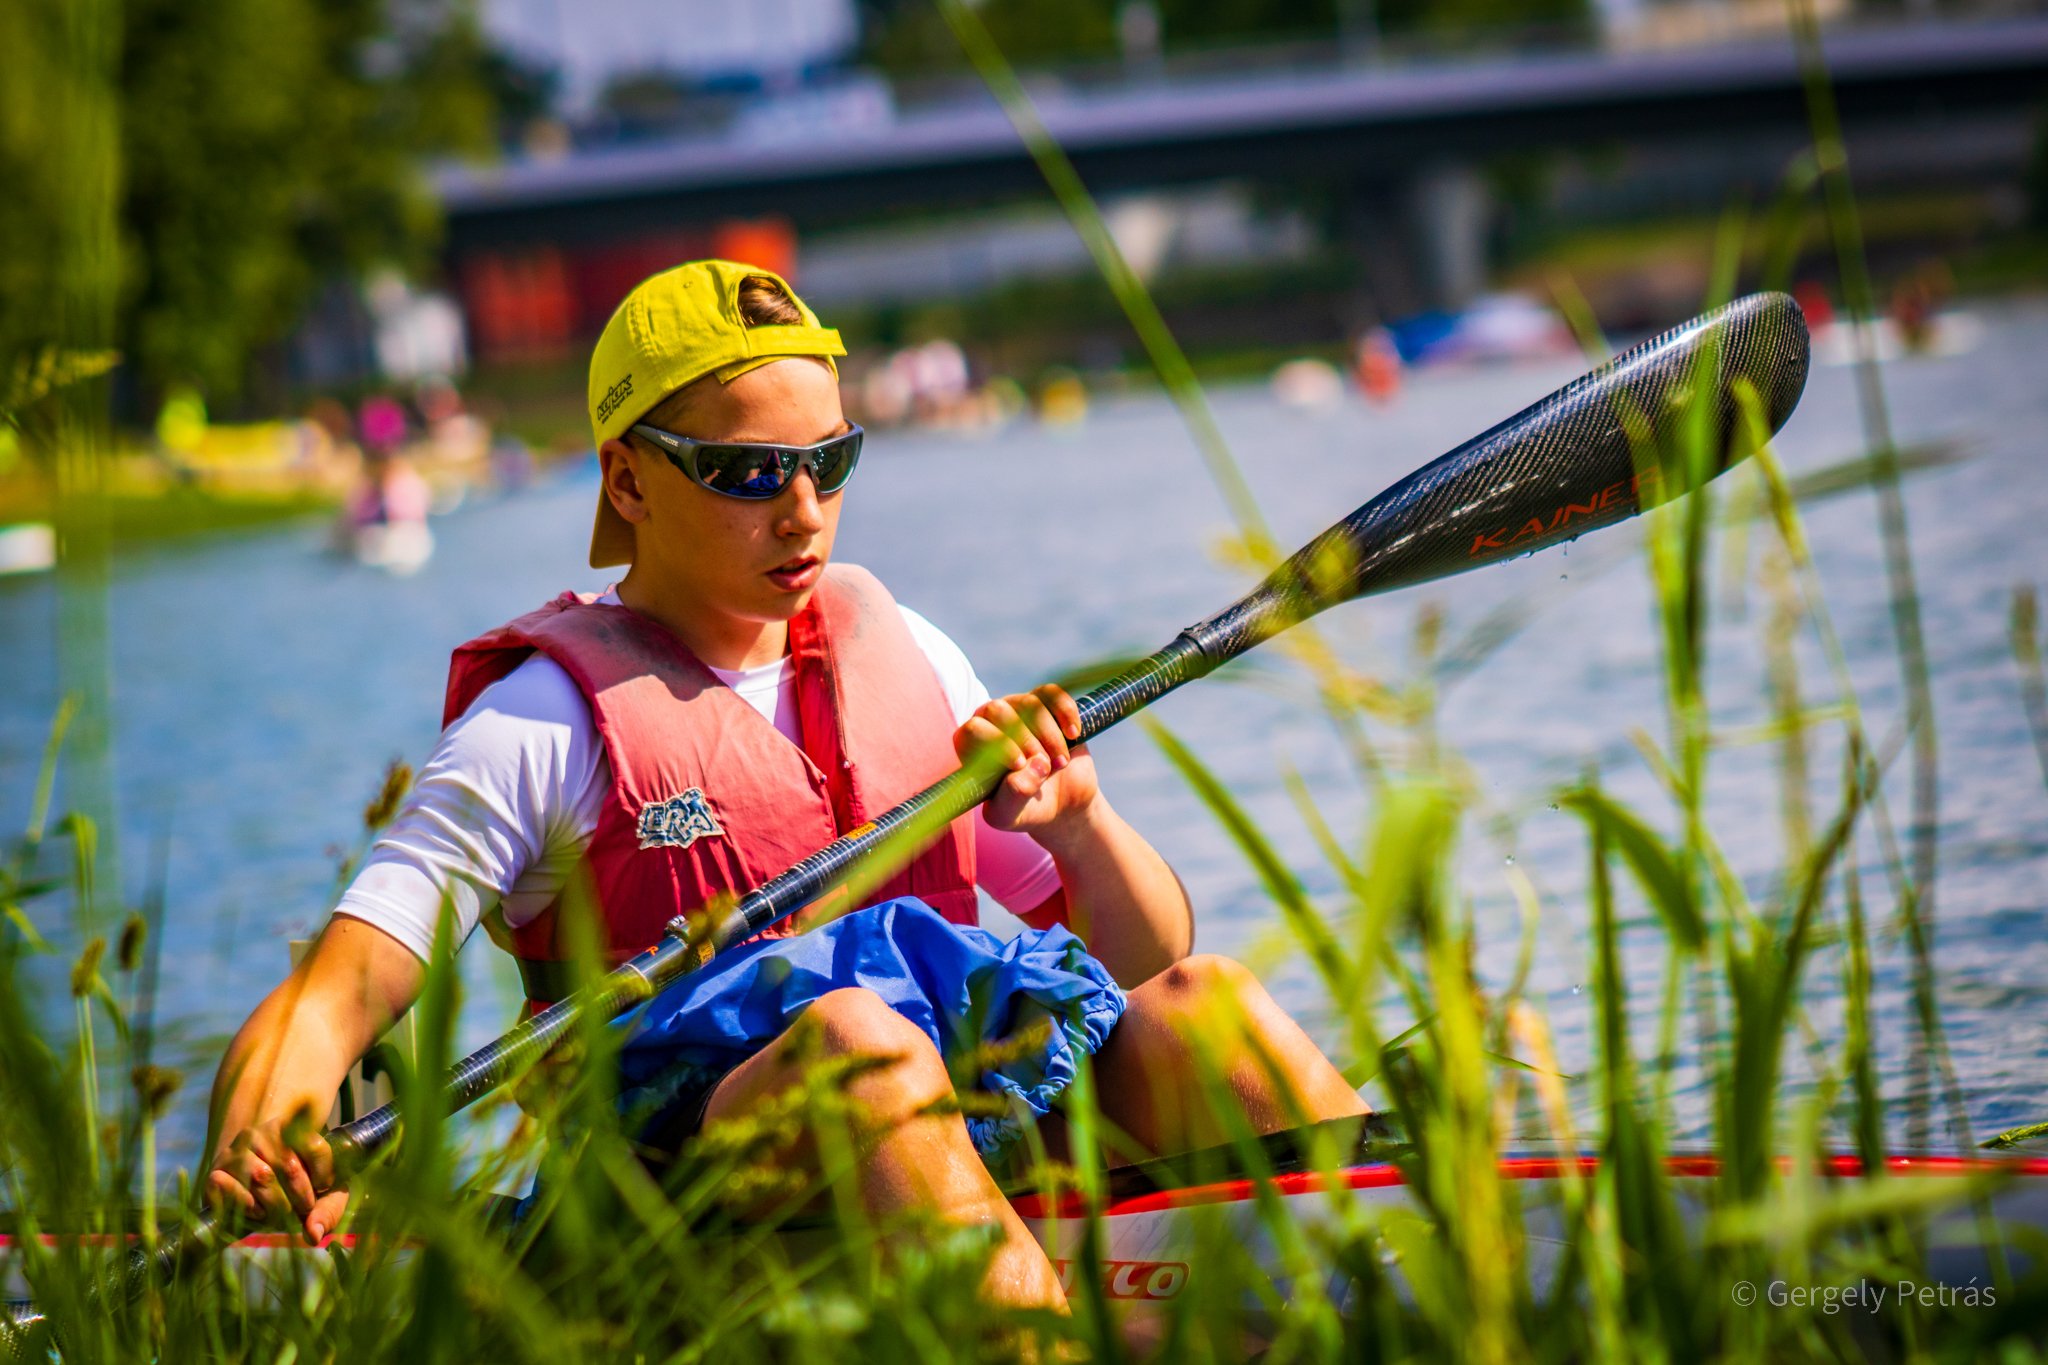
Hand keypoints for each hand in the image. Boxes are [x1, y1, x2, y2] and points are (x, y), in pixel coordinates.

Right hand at [207, 1109, 347, 1243]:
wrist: (254, 1201)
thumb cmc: (295, 1194)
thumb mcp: (321, 1198)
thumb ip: (326, 1212)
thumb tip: (314, 1234)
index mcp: (293, 1130)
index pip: (316, 1148)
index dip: (323, 1178)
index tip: (321, 1189)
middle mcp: (261, 1134)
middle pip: (290, 1166)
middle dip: (300, 1199)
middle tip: (300, 1210)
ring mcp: (235, 1151)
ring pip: (261, 1177)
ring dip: (276, 1205)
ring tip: (279, 1213)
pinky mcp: (215, 1173)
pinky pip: (228, 1186)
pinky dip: (246, 1205)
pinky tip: (256, 1211)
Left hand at [955, 684, 1098, 838]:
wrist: (1062, 805)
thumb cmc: (1025, 809)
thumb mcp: (1010, 815)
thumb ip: (1012, 796)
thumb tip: (1034, 766)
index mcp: (972, 747)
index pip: (973, 729)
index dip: (998, 743)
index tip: (1019, 765)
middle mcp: (990, 722)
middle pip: (999, 711)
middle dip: (1026, 740)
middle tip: (1043, 767)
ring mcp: (1018, 709)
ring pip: (1030, 704)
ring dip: (1050, 736)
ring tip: (1060, 764)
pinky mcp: (1046, 704)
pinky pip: (1053, 693)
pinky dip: (1065, 712)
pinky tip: (1074, 735)